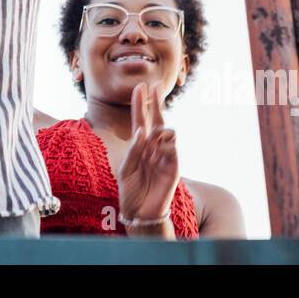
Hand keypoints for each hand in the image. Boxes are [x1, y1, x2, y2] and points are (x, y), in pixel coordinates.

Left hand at [118, 83, 178, 230]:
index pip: (140, 119)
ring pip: (166, 132)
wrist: (140, 212)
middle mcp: (153, 147)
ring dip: (159, 128)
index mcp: (139, 146)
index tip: (140, 86)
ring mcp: (164, 155)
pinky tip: (159, 146)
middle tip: (154, 85)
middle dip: (155, 102)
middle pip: (156, 120)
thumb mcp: (125, 169)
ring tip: (152, 135)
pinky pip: (172, 149)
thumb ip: (133, 150)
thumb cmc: (131, 190)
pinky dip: (165, 144)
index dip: (140, 103)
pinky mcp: (173, 167)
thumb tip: (141, 131)